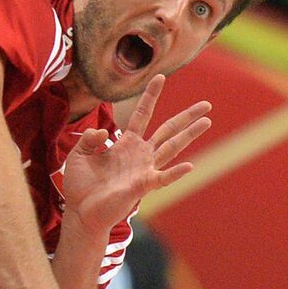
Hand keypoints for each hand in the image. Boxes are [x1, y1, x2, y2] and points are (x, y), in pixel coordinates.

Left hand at [62, 74, 211, 236]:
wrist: (81, 212)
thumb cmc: (80, 185)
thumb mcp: (79, 154)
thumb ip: (89, 139)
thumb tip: (104, 131)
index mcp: (127, 143)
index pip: (142, 114)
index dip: (151, 96)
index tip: (160, 76)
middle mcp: (141, 154)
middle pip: (169, 129)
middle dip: (187, 116)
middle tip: (207, 105)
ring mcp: (144, 169)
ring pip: (173, 147)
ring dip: (190, 134)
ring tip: (207, 122)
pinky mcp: (142, 186)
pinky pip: (163, 177)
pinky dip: (175, 172)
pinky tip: (189, 165)